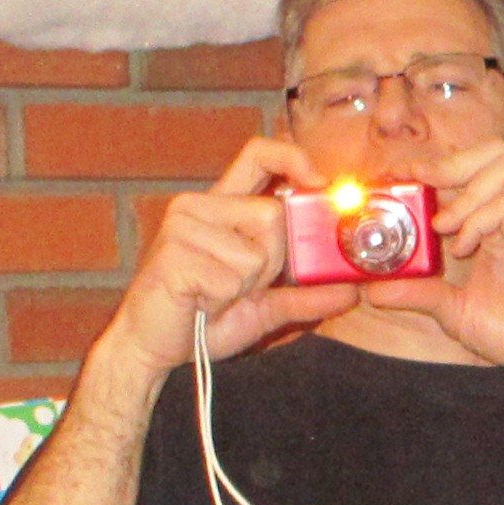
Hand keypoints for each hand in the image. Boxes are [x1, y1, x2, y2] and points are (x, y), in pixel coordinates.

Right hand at [101, 139, 361, 383]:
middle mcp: (199, 207)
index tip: (318, 181)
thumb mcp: (263, 308)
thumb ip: (305, 295)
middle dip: (272, 262)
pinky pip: (230, 278)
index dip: (293, 157)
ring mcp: (182, 227)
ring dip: (245, 286)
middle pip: (273, 215)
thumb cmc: (201, 321)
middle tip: (239, 286)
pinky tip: (198, 302)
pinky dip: (223, 300)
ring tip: (213, 295)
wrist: (151, 349)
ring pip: (255, 252)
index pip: (258, 155)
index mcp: (220, 207)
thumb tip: (352, 291)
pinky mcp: (172, 254)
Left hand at [360, 137, 503, 388]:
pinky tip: (464, 247)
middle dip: (450, 164)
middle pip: (494, 151)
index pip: (475, 168)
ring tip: (442, 228)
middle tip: (421, 189)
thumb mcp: (453, 309)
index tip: (402, 176)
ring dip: (463, 193)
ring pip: (503, 168)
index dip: (437, 165)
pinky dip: (477, 220)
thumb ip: (418, 293)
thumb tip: (373, 290)